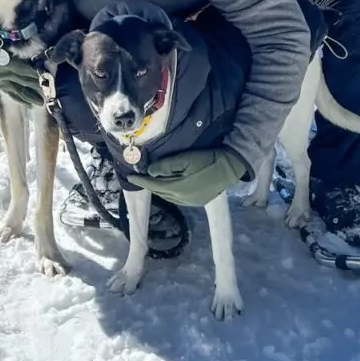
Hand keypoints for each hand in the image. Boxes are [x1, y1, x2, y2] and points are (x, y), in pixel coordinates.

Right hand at [0, 32, 42, 104]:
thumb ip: (4, 37)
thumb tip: (18, 34)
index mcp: (3, 62)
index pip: (23, 69)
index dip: (35, 73)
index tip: (48, 76)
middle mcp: (3, 74)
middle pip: (23, 81)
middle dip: (37, 86)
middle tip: (51, 91)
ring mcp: (0, 81)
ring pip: (18, 90)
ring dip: (30, 97)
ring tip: (42, 103)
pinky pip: (10, 94)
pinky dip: (20, 99)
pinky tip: (29, 104)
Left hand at [127, 148, 246, 206]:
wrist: (230, 167)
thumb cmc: (207, 160)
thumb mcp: (185, 158)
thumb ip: (166, 166)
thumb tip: (150, 172)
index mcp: (178, 188)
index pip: (153, 185)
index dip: (140, 181)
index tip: (129, 177)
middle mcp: (182, 199)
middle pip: (160, 192)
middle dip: (149, 185)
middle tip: (140, 178)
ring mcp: (191, 202)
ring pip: (168, 197)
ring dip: (159, 190)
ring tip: (153, 181)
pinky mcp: (198, 202)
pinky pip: (178, 199)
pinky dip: (169, 193)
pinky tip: (169, 187)